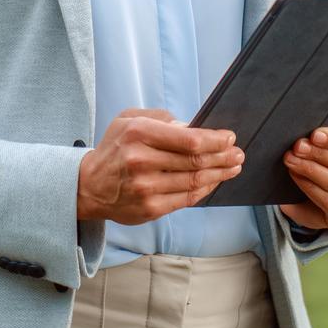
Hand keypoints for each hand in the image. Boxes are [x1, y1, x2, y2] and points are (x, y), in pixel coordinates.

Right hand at [76, 108, 244, 224]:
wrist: (89, 186)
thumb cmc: (115, 148)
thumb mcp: (129, 119)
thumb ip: (161, 119)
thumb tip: (193, 127)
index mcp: (139, 134)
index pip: (188, 139)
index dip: (215, 139)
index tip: (229, 138)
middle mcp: (142, 161)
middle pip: (196, 161)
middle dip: (223, 157)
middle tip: (238, 154)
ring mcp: (146, 188)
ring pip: (195, 181)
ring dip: (219, 174)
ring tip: (233, 167)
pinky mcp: (150, 208)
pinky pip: (187, 199)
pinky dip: (205, 190)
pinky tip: (214, 181)